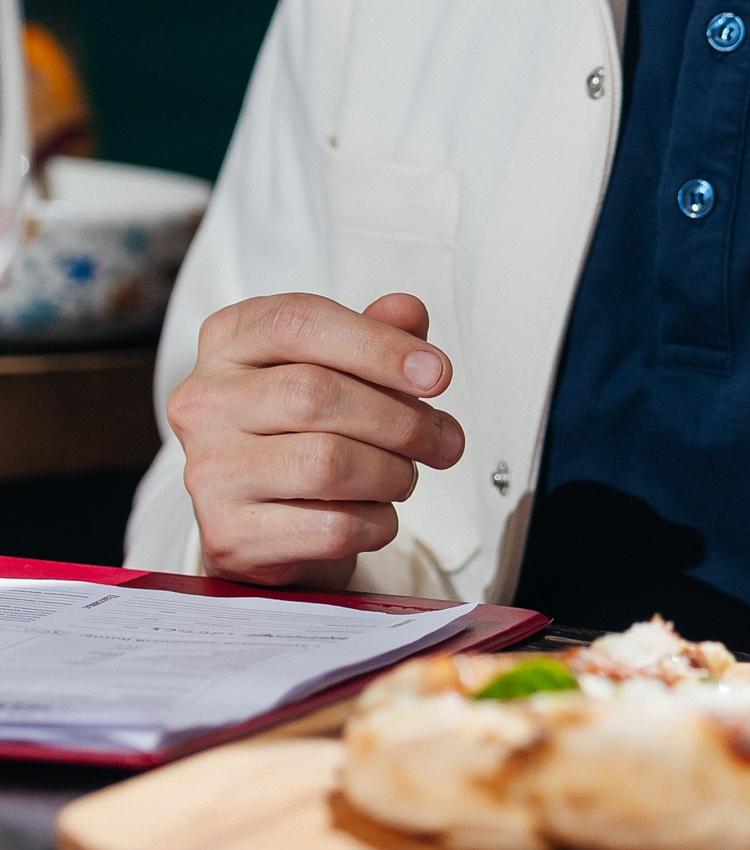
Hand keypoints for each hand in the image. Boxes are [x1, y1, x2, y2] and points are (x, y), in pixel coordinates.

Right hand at [167, 290, 465, 586]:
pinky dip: (375, 522)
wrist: (264, 523)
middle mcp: (204, 401)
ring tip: (407, 476)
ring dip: (392, 473)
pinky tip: (378, 514)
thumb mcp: (340, 365)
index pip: (299, 323)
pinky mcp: (228, 536)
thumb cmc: (305, 427)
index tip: (437, 373)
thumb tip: (407, 312)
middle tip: (445, 439)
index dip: (378, 345)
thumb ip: (375, 332)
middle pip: (315, 394)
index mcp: (229, 339)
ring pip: (326, 463)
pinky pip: (329, 527)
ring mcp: (209, 472)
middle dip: (401, 419)